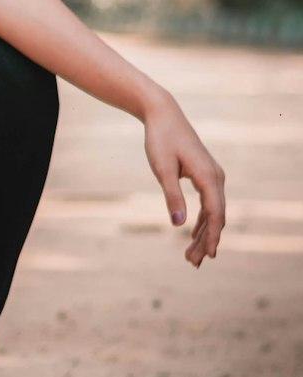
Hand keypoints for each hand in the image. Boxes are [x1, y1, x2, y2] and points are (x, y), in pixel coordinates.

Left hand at [142, 93, 225, 266]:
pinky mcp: (205, 174)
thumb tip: (179, 225)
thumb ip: (172, 197)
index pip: (215, 213)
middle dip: (205, 240)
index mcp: (208, 177)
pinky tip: (193, 232)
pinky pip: (209, 202)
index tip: (207, 256)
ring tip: (191, 255)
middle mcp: (216, 177)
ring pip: (213, 211)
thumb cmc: (161, 140)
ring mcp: (213, 175)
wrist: (163, 114)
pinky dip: (202, 219)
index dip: (211, 236)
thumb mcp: (162, 170)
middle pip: (216, 216)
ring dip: (203, 233)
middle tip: (191, 263)